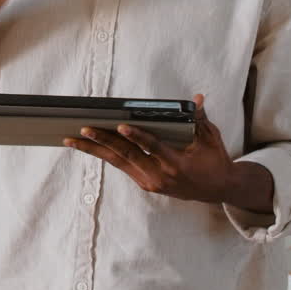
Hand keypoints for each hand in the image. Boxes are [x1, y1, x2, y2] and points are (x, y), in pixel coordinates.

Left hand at [63, 94, 234, 203]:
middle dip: (103, 141)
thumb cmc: (214, 160)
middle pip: (127, 155)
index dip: (136, 136)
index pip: (152, 147)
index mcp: (177, 163)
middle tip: (83, 129)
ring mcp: (151, 182)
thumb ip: (200, 119)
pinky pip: (121, 166)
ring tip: (72, 139)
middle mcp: (161, 175)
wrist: (219, 190)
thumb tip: (196, 99)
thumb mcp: (210, 138)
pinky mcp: (145, 183)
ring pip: (118, 162)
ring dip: (94, 150)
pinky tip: (87, 145)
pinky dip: (104, 154)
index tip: (120, 125)